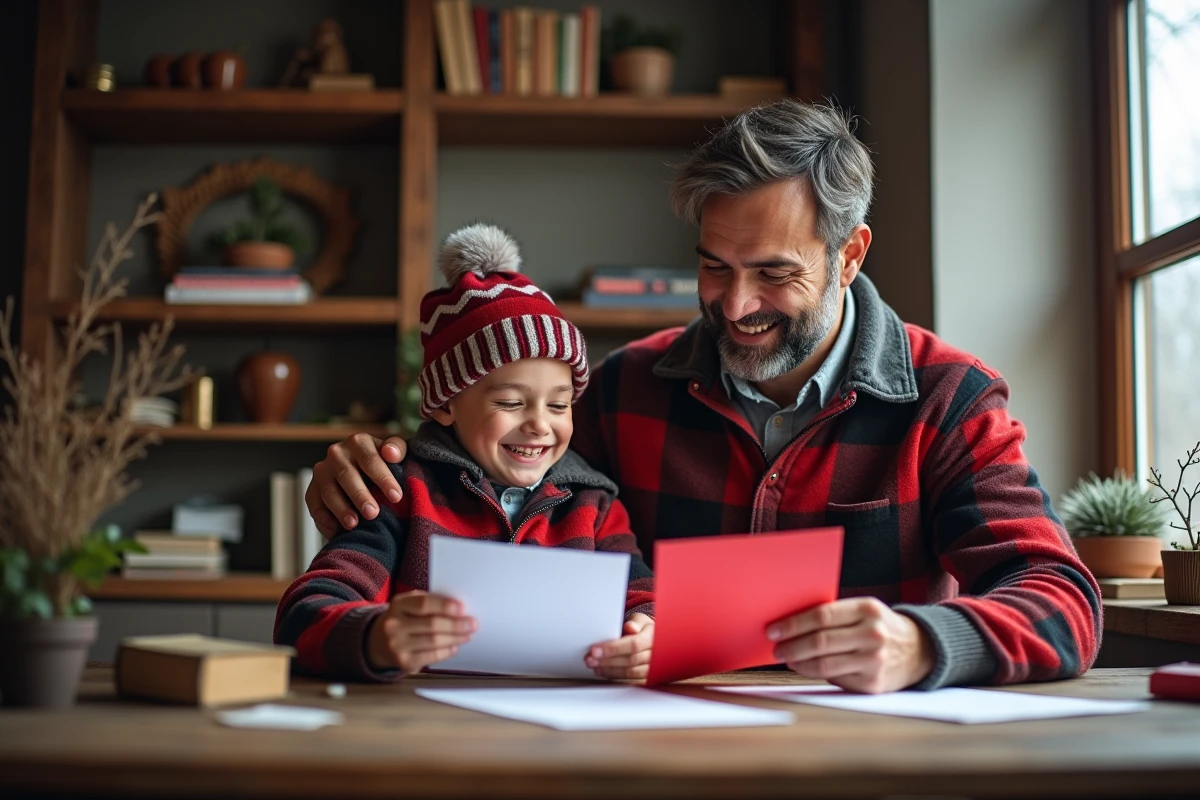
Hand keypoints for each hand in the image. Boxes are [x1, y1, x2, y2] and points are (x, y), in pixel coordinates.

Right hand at [307, 433, 406, 537]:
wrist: (367, 473)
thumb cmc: (385, 464)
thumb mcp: (396, 452)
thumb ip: (397, 449)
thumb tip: (391, 454)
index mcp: (358, 442)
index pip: (370, 459)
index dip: (383, 478)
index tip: (396, 497)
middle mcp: (337, 453)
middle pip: (347, 475)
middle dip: (360, 496)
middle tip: (373, 513)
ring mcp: (322, 472)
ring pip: (329, 491)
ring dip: (341, 509)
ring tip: (354, 524)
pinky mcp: (312, 490)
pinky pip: (314, 505)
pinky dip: (324, 519)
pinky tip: (336, 532)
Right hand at [366, 590, 476, 674]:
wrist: (379, 642)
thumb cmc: (405, 618)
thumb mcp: (410, 604)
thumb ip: (430, 603)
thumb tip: (459, 609)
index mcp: (398, 605)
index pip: (423, 604)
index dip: (444, 606)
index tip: (462, 608)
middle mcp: (394, 625)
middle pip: (431, 625)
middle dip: (456, 625)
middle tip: (473, 624)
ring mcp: (397, 646)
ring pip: (434, 642)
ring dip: (455, 638)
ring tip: (468, 634)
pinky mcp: (404, 662)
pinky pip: (431, 656)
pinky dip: (447, 651)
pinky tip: (455, 646)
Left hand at [585, 613, 653, 680]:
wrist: (651, 640)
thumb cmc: (641, 629)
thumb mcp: (639, 620)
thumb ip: (634, 623)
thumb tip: (630, 627)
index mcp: (653, 638)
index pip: (633, 645)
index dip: (613, 648)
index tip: (594, 650)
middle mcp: (655, 655)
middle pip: (630, 661)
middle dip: (607, 661)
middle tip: (589, 659)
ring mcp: (652, 669)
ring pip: (630, 673)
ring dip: (609, 671)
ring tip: (594, 666)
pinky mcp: (647, 680)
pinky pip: (630, 683)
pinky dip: (615, 679)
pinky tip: (604, 673)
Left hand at [767, 598, 933, 693]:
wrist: (920, 650)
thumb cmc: (879, 627)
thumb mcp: (864, 611)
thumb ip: (835, 615)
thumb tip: (790, 625)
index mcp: (867, 609)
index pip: (821, 616)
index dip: (793, 624)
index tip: (773, 630)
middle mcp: (873, 634)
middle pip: (820, 642)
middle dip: (791, 646)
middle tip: (776, 648)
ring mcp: (874, 661)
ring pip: (824, 664)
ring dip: (799, 663)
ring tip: (788, 659)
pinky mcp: (873, 683)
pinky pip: (835, 679)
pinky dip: (816, 674)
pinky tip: (807, 668)